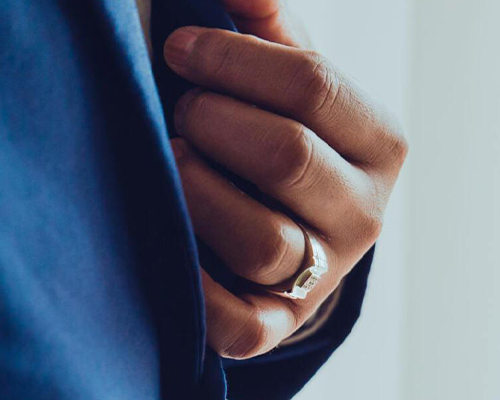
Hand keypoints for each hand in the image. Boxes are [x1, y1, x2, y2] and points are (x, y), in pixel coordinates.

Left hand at [163, 20, 406, 359]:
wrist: (298, 226)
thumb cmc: (288, 142)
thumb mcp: (294, 86)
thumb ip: (272, 34)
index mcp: (379, 145)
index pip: (312, 87)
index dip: (232, 60)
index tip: (180, 49)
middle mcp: (364, 214)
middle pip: (286, 158)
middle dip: (214, 122)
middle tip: (183, 113)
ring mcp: (324, 275)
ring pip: (260, 240)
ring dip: (197, 191)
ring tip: (175, 163)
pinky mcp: (278, 324)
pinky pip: (241, 323)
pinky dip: (197, 289)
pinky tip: (173, 242)